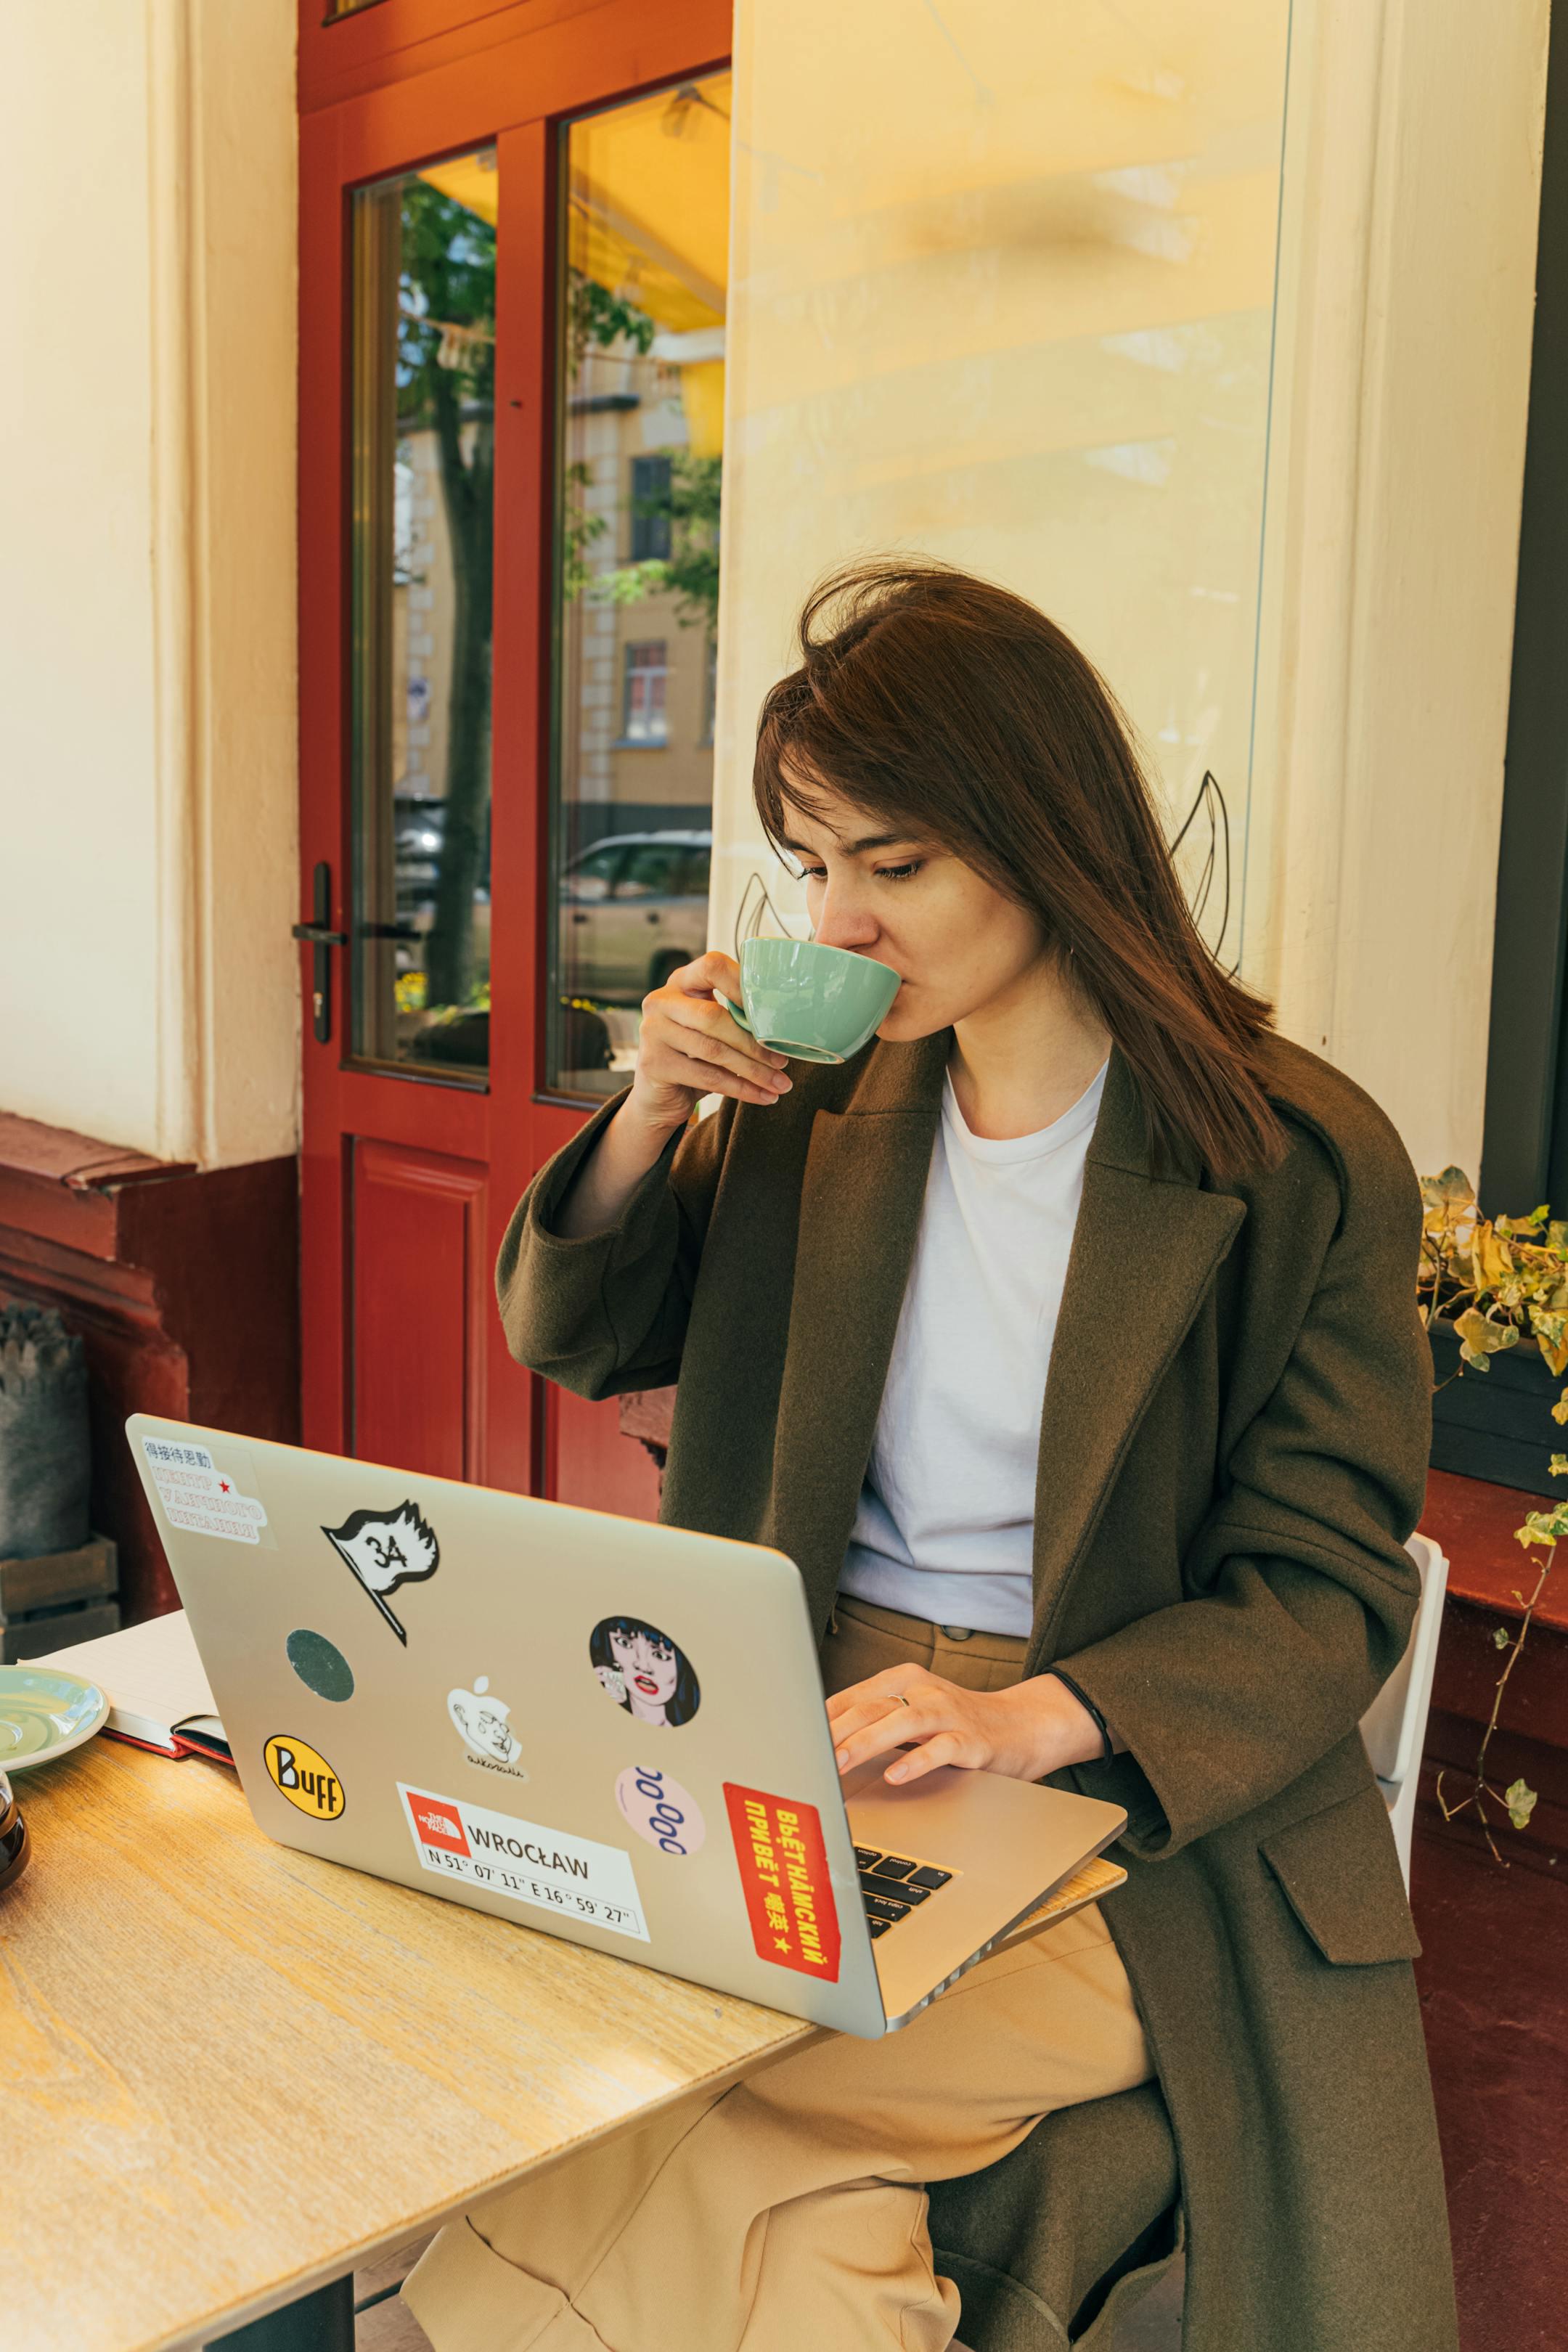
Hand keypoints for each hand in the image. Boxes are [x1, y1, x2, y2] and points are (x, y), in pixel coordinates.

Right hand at [625, 951, 792, 1134]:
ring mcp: (653, 1032)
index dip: (743, 985)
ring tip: (779, 1083)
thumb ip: (734, 1016)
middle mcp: (661, 1001)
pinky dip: (740, 1088)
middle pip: (713, 1016)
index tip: (772, 1011)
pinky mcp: (654, 1064)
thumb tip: (782, 1025)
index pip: (713, 966)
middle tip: (782, 1061)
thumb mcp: (711, 1029)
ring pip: (713, 1050)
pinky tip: (761, 1095)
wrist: (658, 1095)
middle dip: (753, 1042)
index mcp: (681, 982)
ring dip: (753, 1070)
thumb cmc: (693, 1055)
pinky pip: (707, 1077)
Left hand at [826, 1664, 1105, 1788]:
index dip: (819, 1719)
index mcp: (901, 1680)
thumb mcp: (910, 1713)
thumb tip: (818, 1740)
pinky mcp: (972, 1740)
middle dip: (834, 1732)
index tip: (791, 1739)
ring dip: (866, 1743)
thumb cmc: (956, 1724)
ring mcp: (949, 1713)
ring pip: (901, 1723)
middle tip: (805, 1755)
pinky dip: (917, 1762)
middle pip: (870, 1707)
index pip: (851, 1697)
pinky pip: (941, 1749)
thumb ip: (872, 1720)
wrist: (1021, 1726)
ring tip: (839, 1763)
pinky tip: (896, 1776)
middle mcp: (923, 1690)